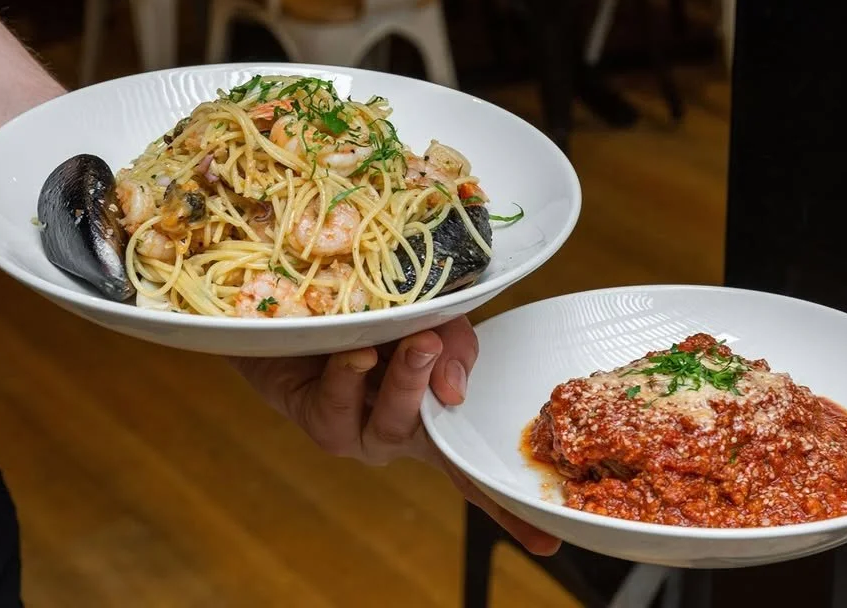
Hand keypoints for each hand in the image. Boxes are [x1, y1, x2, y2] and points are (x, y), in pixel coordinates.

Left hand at [231, 316, 560, 555]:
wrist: (298, 304)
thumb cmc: (376, 318)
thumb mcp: (434, 318)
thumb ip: (456, 346)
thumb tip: (454, 392)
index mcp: (437, 420)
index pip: (478, 472)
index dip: (513, 510)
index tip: (548, 541)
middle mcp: (402, 435)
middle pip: (436, 441)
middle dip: (434, 392)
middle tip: (434, 347)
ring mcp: (361, 437)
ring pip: (391, 423)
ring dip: (403, 380)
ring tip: (412, 343)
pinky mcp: (322, 426)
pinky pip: (340, 405)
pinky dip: (350, 374)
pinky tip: (355, 354)